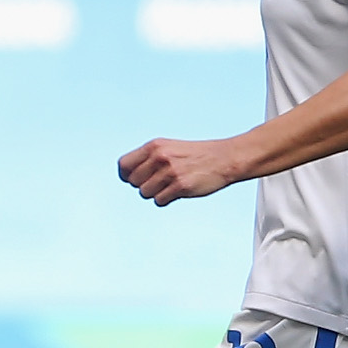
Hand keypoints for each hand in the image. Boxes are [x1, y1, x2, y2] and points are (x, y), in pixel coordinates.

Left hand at [118, 136, 243, 204]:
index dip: (126, 175)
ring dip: (155, 193)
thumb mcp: (168, 148)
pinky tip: (177, 191)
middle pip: (133, 182)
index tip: (135, 179)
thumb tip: (126, 176)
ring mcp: (170, 172)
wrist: (224, 158)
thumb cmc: (194, 155)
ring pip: (145, 193)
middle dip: (143, 184)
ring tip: (170, 185)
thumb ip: (148, 158)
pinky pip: (159, 201)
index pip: (123, 165)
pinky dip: (166, 199)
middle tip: (160, 181)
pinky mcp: (180, 186)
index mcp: (154, 146)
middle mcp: (160, 157)